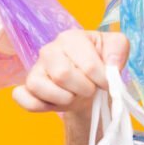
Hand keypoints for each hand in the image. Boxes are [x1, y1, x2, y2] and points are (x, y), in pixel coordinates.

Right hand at [12, 29, 129, 113]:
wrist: (91, 84)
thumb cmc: (102, 63)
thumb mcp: (117, 49)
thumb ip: (119, 50)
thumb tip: (112, 65)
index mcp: (71, 38)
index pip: (88, 66)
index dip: (102, 80)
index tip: (107, 83)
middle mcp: (49, 51)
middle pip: (62, 75)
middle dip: (84, 89)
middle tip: (90, 89)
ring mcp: (35, 69)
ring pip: (39, 87)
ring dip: (64, 99)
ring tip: (74, 95)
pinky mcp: (27, 88)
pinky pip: (24, 100)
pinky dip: (41, 106)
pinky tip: (55, 103)